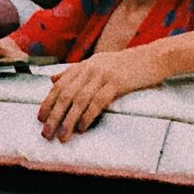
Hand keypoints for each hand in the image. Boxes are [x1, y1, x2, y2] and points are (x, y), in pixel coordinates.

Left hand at [34, 49, 156, 142]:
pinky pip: (98, 101)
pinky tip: (81, 127)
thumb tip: (53, 80)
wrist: (152, 58)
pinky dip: (88, 115)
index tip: (40, 118)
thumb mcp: (97, 64)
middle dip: (54, 115)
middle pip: (66, 94)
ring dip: (68, 120)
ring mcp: (103, 75)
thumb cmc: (126, 65)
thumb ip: (75, 72)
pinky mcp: (117, 82)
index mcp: (83, 65)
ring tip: (62, 136)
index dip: (48, 102)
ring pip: (79, 100)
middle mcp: (90, 68)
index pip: (59, 85)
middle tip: (47, 133)